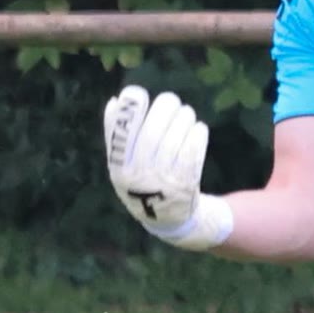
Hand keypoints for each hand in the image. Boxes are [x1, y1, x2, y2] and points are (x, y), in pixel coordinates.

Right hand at [104, 86, 207, 235]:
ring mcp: (162, 182)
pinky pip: (192, 153)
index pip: (120, 134)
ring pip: (174, 141)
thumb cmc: (144, 182)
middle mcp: (138, 176)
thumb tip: (115, 101)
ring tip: (186, 113)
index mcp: (118, 168)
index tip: (138, 93)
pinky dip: (197, 135)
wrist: (168, 219)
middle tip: (171, 100)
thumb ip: (117, 136)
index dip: (128, 110)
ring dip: (183, 119)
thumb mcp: (124, 165)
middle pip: (151, 134)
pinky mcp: (185, 185)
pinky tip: (198, 127)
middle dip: (163, 109)